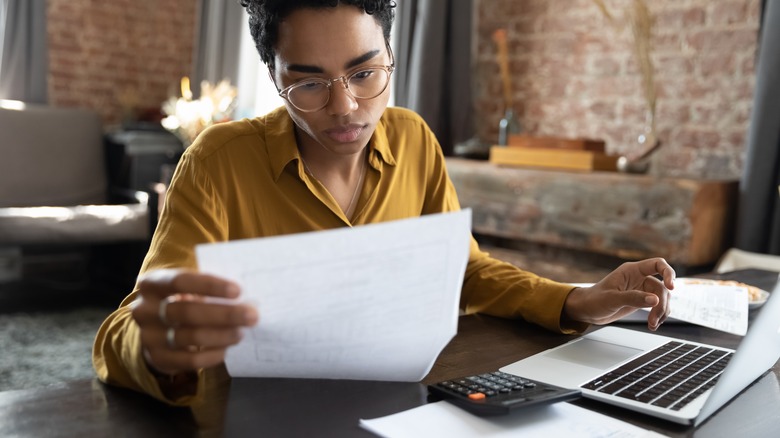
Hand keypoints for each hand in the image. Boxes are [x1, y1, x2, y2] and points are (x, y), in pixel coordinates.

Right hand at [131, 269, 258, 376]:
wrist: (156, 330)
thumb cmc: (181, 300)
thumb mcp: (186, 287)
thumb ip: (208, 286)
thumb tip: (246, 289)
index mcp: (152, 284)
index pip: (180, 281)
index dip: (210, 286)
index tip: (237, 290)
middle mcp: (144, 310)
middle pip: (188, 312)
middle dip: (224, 314)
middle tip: (252, 316)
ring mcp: (148, 336)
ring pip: (190, 337)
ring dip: (222, 335)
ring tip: (241, 332)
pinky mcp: (157, 359)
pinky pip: (189, 361)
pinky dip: (212, 355)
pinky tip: (226, 348)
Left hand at [563, 257, 674, 330]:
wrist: (587, 310)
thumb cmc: (594, 300)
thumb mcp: (612, 299)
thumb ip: (633, 298)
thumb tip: (654, 300)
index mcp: (631, 271)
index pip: (657, 264)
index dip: (668, 273)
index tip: (671, 287)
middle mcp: (639, 278)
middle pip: (662, 287)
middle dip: (661, 304)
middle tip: (654, 319)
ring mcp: (641, 290)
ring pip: (662, 298)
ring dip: (661, 312)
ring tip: (652, 324)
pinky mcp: (641, 301)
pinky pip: (657, 306)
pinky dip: (658, 315)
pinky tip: (653, 324)